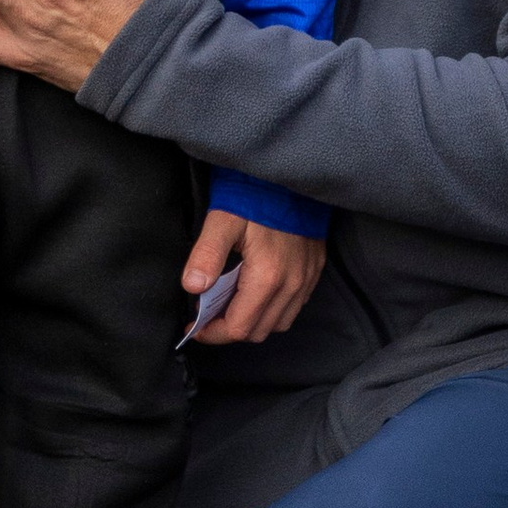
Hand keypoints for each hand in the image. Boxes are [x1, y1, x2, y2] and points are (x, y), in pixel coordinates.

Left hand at [182, 208, 324, 343]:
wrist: (289, 173)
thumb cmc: (254, 195)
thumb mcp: (222, 220)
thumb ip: (207, 255)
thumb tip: (193, 287)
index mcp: (267, 277)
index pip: (239, 327)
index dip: (213, 333)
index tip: (195, 326)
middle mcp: (292, 284)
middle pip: (258, 331)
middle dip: (229, 329)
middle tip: (208, 315)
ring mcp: (306, 279)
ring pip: (278, 323)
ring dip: (252, 322)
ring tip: (230, 305)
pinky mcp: (314, 271)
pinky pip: (294, 307)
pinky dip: (273, 310)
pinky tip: (255, 292)